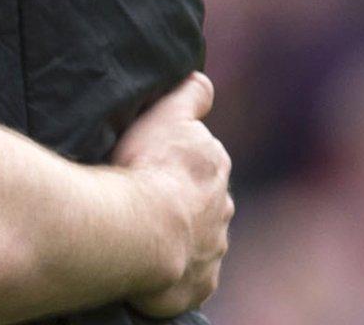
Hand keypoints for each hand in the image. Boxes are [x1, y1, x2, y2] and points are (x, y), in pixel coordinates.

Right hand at [110, 73, 231, 316]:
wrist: (142, 229)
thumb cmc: (147, 167)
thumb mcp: (167, 114)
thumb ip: (189, 95)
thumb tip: (203, 80)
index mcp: (213, 165)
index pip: (202, 158)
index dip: (178, 160)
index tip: (155, 162)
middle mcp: (222, 207)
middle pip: (203, 201)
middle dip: (182, 201)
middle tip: (143, 198)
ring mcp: (213, 248)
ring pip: (198, 239)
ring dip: (178, 236)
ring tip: (141, 233)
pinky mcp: (200, 283)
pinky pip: (189, 277)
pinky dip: (175, 272)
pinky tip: (150, 265)